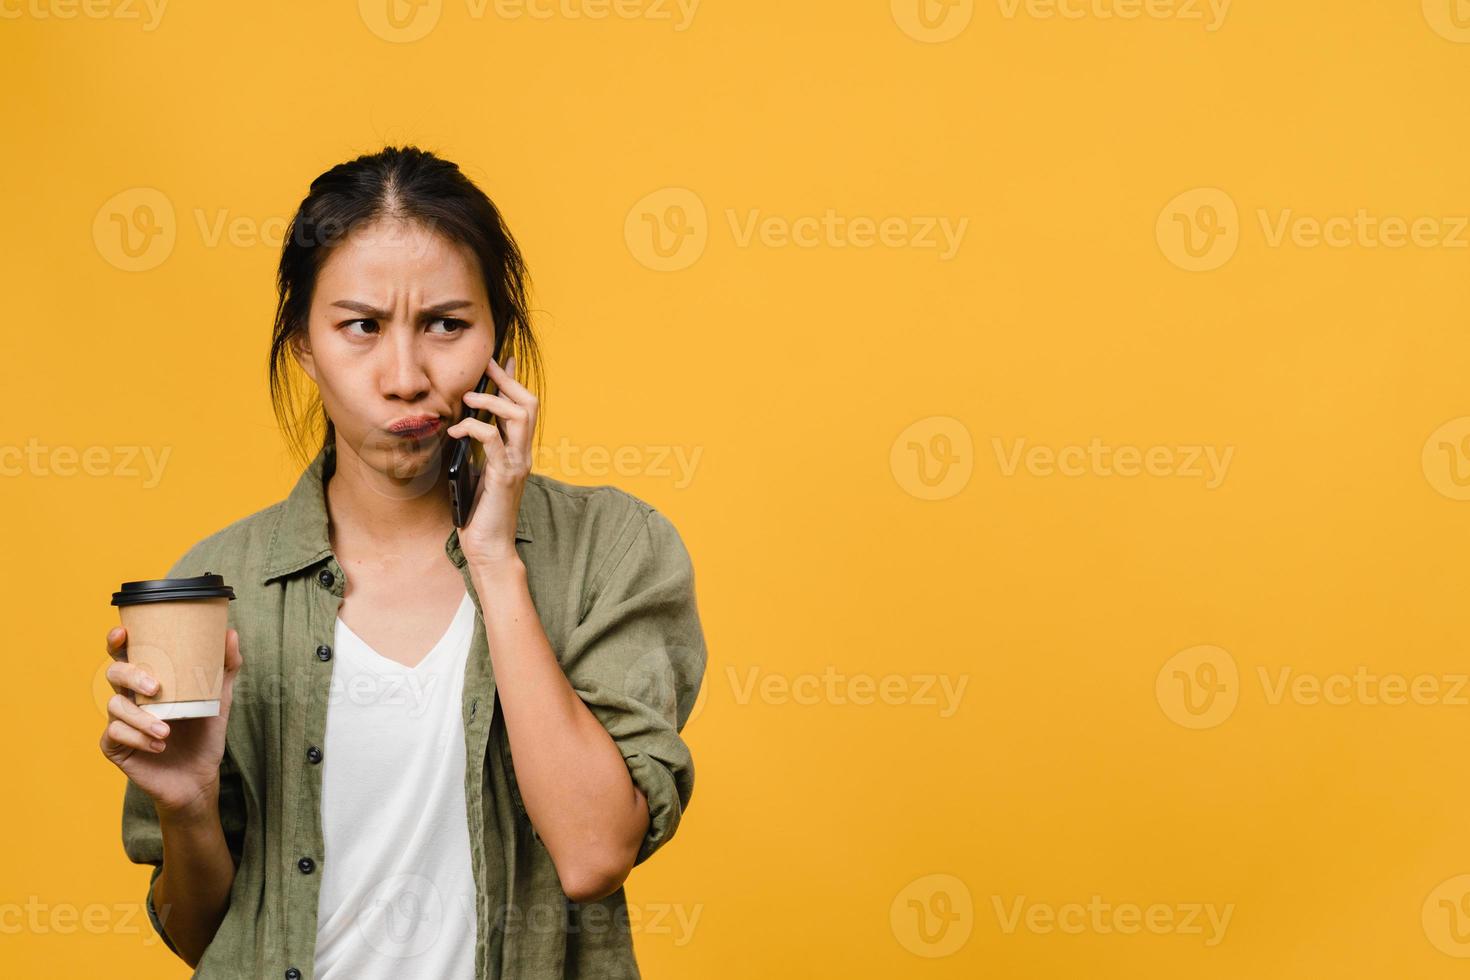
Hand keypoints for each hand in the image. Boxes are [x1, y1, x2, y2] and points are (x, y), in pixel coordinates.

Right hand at [97, 624, 243, 819]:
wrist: (199, 775)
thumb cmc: (204, 732)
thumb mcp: (219, 697)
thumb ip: (225, 666)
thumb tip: (231, 633)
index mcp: (149, 679)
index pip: (126, 654)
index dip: (117, 640)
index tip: (123, 632)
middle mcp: (129, 697)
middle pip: (114, 673)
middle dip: (131, 676)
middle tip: (156, 688)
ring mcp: (120, 721)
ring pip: (115, 707)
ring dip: (141, 717)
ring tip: (166, 731)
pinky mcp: (115, 746)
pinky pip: (115, 735)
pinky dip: (138, 739)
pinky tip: (159, 746)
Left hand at [445, 353, 537, 565]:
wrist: (489, 547)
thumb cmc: (480, 513)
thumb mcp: (477, 472)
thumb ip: (478, 450)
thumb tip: (465, 425)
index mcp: (517, 452)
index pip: (523, 408)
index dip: (513, 382)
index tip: (501, 360)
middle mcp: (523, 454)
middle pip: (528, 404)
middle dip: (507, 381)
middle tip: (485, 367)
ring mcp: (517, 465)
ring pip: (519, 416)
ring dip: (492, 401)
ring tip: (468, 399)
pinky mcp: (504, 477)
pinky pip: (493, 441)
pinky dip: (475, 428)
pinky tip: (457, 429)